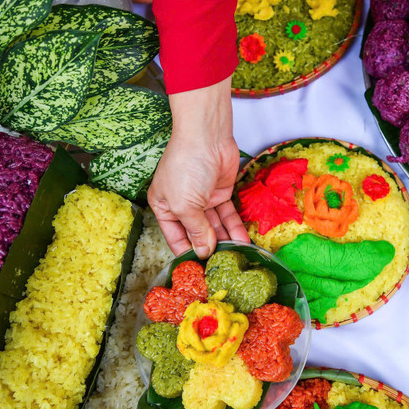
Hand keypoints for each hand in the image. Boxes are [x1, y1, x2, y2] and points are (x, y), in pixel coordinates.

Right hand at [148, 78, 249, 257]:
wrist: (208, 136)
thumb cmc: (186, 166)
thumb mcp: (185, 204)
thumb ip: (196, 230)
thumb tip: (203, 251)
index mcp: (164, 207)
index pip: (175, 238)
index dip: (188, 253)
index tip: (201, 271)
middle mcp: (183, 204)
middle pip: (197, 233)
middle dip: (210, 249)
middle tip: (223, 267)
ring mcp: (203, 199)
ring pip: (215, 226)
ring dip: (225, 241)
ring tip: (236, 259)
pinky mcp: (221, 192)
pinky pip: (228, 216)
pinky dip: (235, 229)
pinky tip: (243, 243)